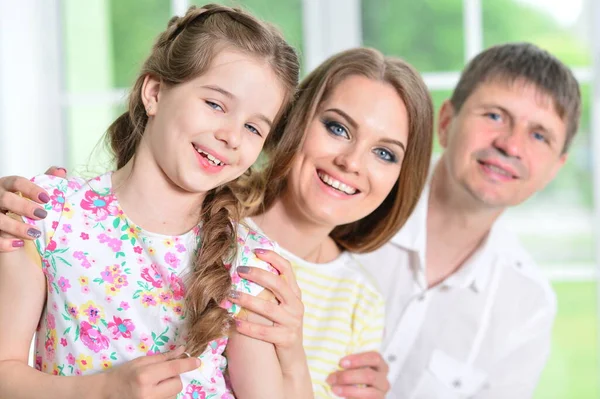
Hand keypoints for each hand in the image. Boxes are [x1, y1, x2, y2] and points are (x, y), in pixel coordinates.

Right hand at [0, 167, 65, 250]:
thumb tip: (61, 171)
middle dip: (23, 206)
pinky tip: (18, 244)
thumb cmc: (23, 207)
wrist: (11, 230)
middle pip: (5, 198)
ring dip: (16, 227)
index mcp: (6, 185)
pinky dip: (4, 242)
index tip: (46, 198)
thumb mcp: (33, 194)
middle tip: (42, 214)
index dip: (31, 189)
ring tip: (35, 233)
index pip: (16, 181)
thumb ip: (46, 181)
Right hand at [101, 346, 199, 398]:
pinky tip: (153, 393)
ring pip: (173, 395)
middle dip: (174, 378)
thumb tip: (182, 350)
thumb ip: (163, 357)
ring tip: (154, 386)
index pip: (173, 368)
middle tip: (161, 376)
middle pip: (177, 384)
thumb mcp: (140, 362)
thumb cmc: (122, 375)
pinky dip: (164, 396)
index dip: (187, 364)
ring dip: (169, 388)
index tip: (197, 361)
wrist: (104, 394)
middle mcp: (148, 393)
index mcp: (145, 376)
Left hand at [228, 249, 304, 373]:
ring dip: (247, 300)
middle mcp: (296, 305)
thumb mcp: (281, 305)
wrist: (291, 357)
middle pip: (278, 284)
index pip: (287, 269)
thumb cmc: (280, 325)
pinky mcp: (287, 338)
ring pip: (268, 308)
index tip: (256, 251)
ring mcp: (293, 322)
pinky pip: (264, 332)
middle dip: (257, 274)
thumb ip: (270, 289)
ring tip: (230, 295)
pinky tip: (234, 322)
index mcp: (295, 293)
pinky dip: (247, 326)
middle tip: (239, 270)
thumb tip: (246, 267)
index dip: (273, 257)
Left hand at [326, 351, 389, 398]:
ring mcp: (381, 393)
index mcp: (380, 365)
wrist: (356, 393)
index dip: (358, 359)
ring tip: (334, 389)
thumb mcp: (353, 368)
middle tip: (332, 378)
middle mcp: (383, 379)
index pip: (374, 357)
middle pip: (369, 375)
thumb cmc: (353, 377)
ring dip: (348, 390)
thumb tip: (333, 362)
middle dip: (348, 377)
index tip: (341, 363)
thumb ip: (348, 364)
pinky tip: (342, 396)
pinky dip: (352, 398)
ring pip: (369, 392)